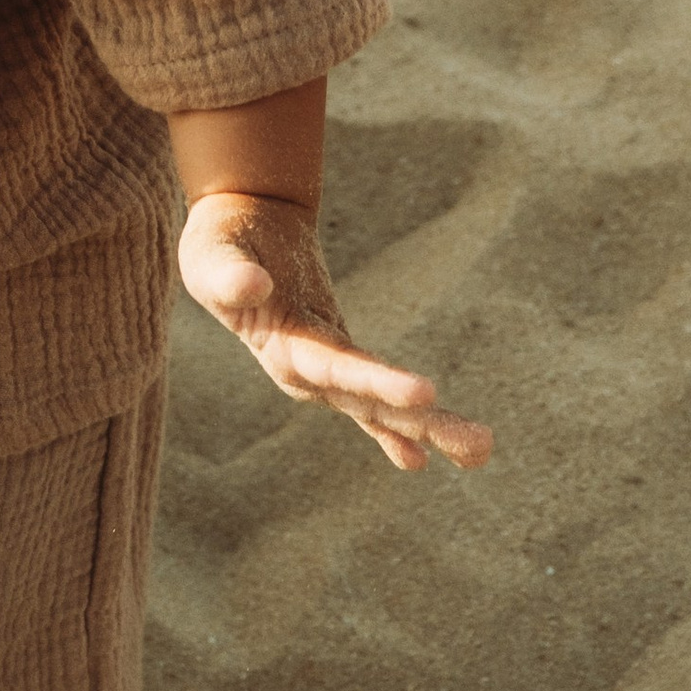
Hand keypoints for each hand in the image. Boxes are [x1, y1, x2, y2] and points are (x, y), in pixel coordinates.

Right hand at [178, 193, 492, 472]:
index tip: (424, 393)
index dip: (376, 383)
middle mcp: (304, 371)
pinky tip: (425, 455)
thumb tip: (255, 285)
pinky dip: (397, 425)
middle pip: (368, 402)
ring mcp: (321, 370)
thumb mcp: (211, 254)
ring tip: (479, 452)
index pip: (335, 370)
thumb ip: (228, 275)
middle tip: (478, 446)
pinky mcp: (335, 358)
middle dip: (421, 423)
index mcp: (280, 347)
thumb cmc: (220, 244)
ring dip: (429, 429)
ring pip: (378, 406)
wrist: (232, 235)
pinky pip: (370, 398)